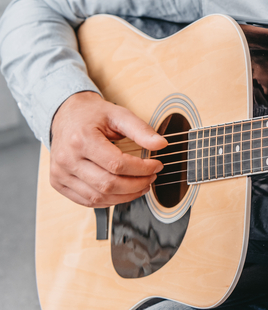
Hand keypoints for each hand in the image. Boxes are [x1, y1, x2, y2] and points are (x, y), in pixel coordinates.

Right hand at [48, 91, 166, 207]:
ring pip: (97, 197)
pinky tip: (122, 192)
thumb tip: (161, 144)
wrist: (66, 114)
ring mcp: (60, 173)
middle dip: (136, 185)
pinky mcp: (58, 183)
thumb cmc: (92, 115)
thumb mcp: (119, 115)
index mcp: (81, 139)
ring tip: (140, 186)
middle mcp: (67, 159)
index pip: (117, 164)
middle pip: (107, 184)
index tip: (156, 165)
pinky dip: (108, 200)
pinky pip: (86, 201)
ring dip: (124, 196)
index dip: (141, 169)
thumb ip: (141, 130)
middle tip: (151, 178)